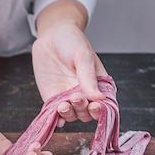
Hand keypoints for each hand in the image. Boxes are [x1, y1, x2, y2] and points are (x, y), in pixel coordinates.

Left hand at [32, 0, 108, 126]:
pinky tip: (57, 119)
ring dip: (69, 114)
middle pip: (86, 113)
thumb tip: (100, 98)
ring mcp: (67, 97)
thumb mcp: (83, 56)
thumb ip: (89, 78)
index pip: (103, 104)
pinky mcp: (52, 98)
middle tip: (76, 98)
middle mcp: (84, 94)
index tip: (95, 106)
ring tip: (63, 105)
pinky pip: (55, 113)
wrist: (51, 35)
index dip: (100, 110)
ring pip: (72, 115)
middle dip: (82, 109)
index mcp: (98, 84)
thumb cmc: (72, 42)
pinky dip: (56, 118)